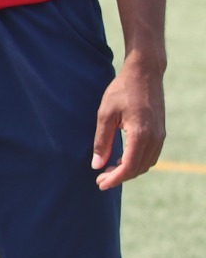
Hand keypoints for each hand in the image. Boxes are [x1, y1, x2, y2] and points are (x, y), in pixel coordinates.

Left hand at [92, 56, 164, 188]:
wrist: (144, 73)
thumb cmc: (122, 90)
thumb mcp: (105, 114)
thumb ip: (102, 141)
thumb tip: (97, 165)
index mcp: (141, 135)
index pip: (129, 166)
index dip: (114, 178)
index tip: (100, 184)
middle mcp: (155, 138)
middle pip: (139, 168)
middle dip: (119, 177)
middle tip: (100, 179)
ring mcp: (160, 136)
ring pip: (146, 163)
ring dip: (129, 171)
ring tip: (108, 171)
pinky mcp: (160, 132)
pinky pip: (151, 155)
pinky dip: (137, 162)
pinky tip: (122, 159)